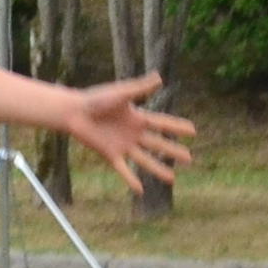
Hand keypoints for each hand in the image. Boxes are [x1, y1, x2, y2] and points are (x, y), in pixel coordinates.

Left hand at [56, 75, 197, 186]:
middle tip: (189, 159)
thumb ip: (139, 88)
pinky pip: (123, 169)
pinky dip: (131, 179)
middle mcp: (133, 133)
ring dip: (158, 169)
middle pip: (157, 144)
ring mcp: (122, 145)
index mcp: (137, 118)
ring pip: (145, 160)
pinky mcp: (110, 154)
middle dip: (173, 151)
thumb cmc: (95, 99)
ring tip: (172, 179)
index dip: (177, 127)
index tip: (193, 131)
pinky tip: (140, 190)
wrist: (74, 111)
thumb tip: (159, 77)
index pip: (162, 123)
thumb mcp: (121, 93)